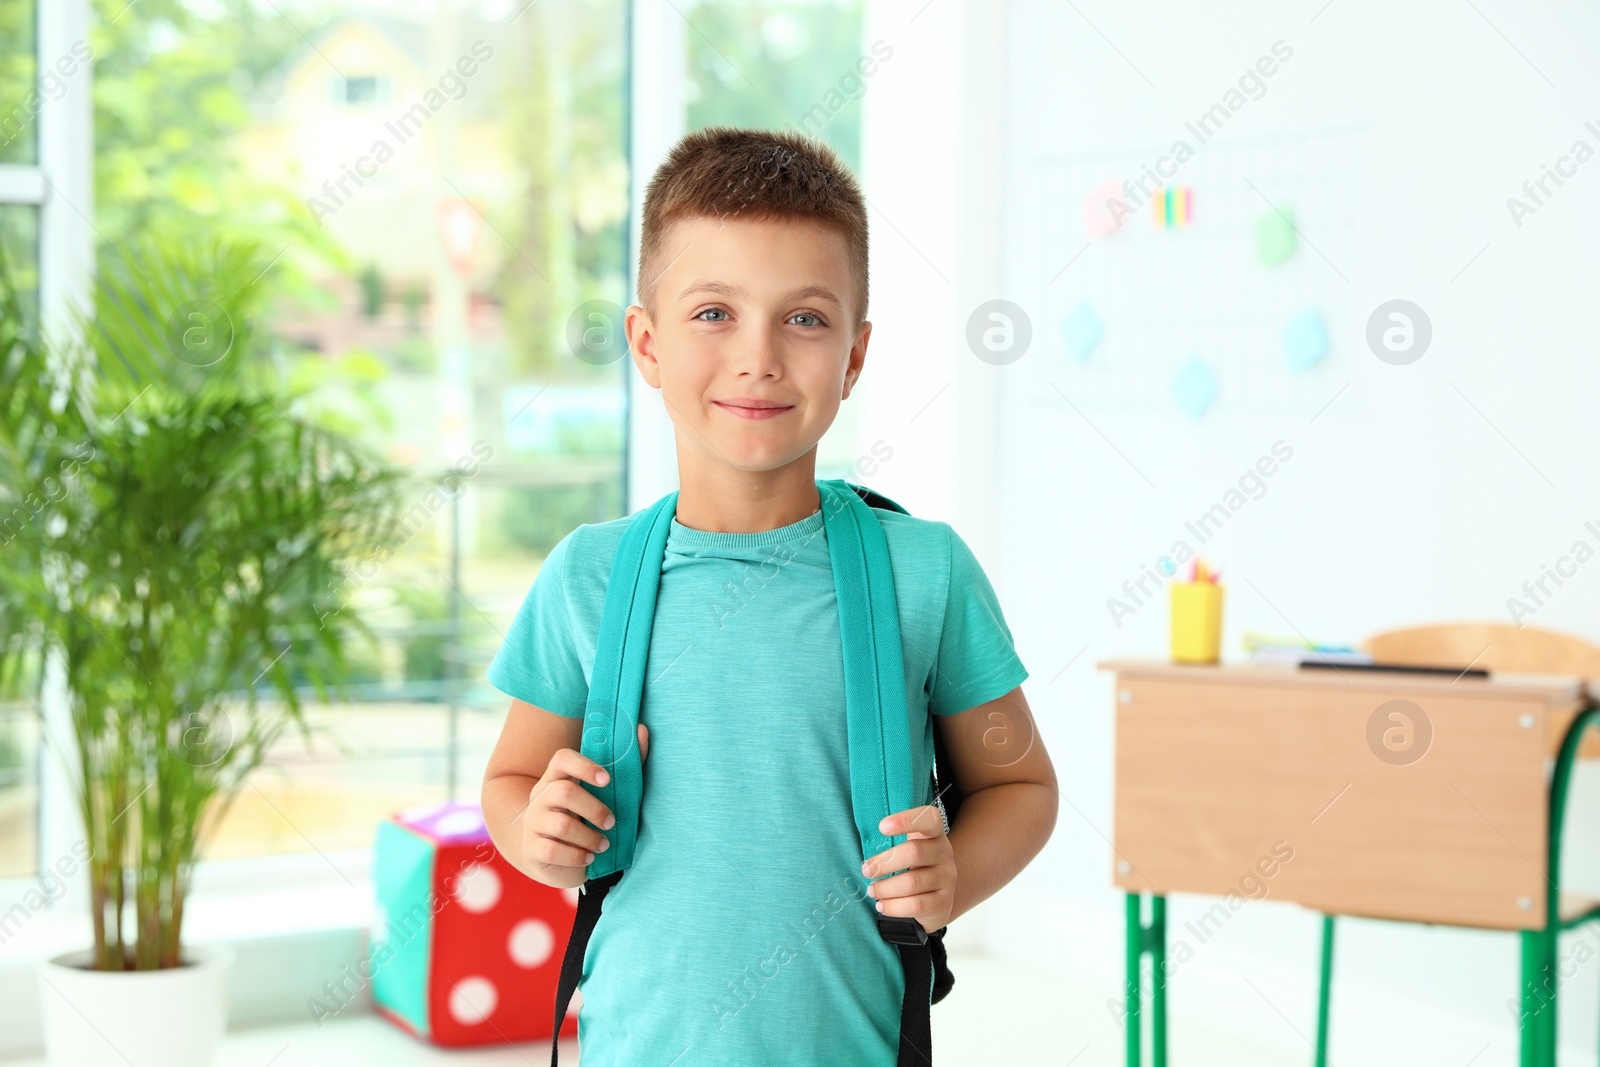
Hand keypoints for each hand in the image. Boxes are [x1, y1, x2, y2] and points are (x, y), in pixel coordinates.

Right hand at [521, 723, 648, 884]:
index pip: (561, 758)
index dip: (584, 765)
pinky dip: (576, 856)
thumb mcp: (603, 796)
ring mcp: (533, 823)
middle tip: (612, 822)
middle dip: (594, 808)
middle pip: (563, 791)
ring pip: (560, 825)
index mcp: (557, 778)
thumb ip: (625, 765)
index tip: (607, 780)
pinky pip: (552, 851)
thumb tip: (642, 730)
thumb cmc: (586, 819)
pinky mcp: (532, 849)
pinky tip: (589, 858)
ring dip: (589, 837)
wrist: (555, 858)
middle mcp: (540, 797)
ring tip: (603, 845)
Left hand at [860, 804, 955, 934]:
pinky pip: (915, 905)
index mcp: (935, 834)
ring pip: (911, 883)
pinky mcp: (943, 903)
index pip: (929, 818)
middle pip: (914, 852)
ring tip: (872, 890)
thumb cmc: (915, 866)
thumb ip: (894, 843)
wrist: (938, 897)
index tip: (882, 827)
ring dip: (885, 888)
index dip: (906, 819)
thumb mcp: (910, 847)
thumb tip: (867, 860)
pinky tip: (882, 905)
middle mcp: (945, 853)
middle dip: (884, 863)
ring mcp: (947, 879)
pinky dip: (893, 906)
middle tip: (866, 870)